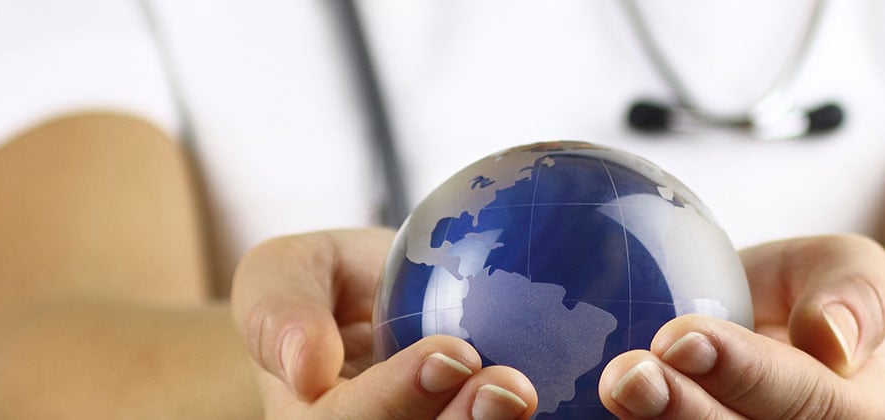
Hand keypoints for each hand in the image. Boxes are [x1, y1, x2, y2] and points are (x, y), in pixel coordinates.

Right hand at [230, 229, 538, 418]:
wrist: (377, 309)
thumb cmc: (324, 285)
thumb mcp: (284, 271)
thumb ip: (278, 309)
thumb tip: (305, 366)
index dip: (401, 397)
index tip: (452, 353)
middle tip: (513, 388)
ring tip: (540, 392)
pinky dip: (568, 416)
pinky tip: (605, 392)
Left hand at [598, 235, 884, 418]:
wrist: (780, 338)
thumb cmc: (815, 298)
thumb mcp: (850, 267)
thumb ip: (854, 291)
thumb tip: (830, 337)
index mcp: (861, 415)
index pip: (805, 400)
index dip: (743, 372)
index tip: (682, 336)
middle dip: (684, 412)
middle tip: (629, 374)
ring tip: (613, 387)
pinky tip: (583, 411)